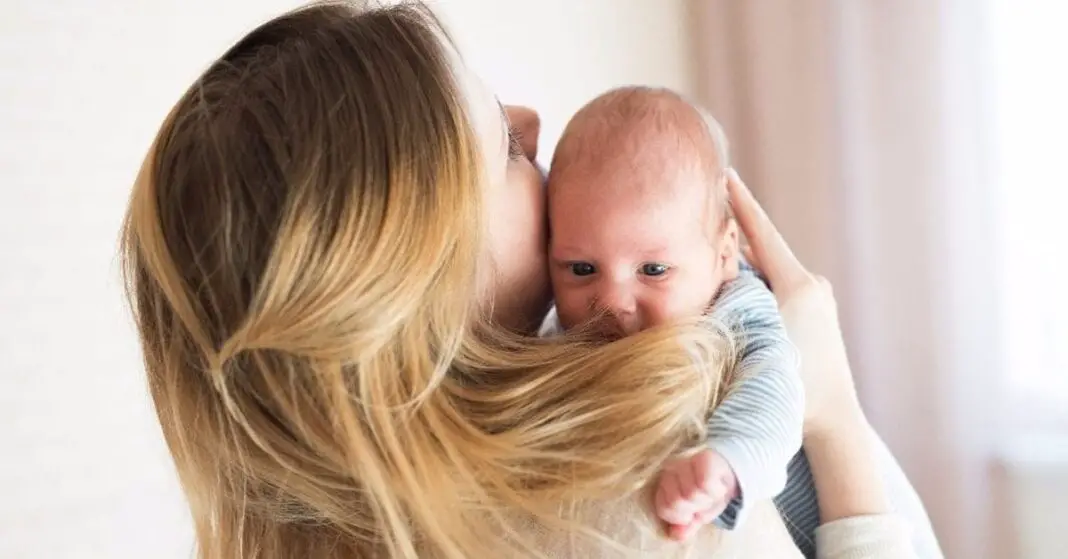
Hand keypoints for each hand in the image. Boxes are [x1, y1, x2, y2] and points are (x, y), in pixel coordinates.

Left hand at [654, 449, 738, 540]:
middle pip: (676, 502)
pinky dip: (714, 490)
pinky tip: (718, 487)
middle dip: (693, 509)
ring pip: (691, 494)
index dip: (680, 517)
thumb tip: (676, 536)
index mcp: (664, 485)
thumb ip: (685, 526)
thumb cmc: (707, 494)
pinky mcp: (704, 458)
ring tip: (711, 494)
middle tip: (703, 502)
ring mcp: (685, 462)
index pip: (664, 509)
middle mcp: (671, 470)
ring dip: (706, 500)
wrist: (726, 470)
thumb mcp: (696, 513)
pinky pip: (705, 483)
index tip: (691, 512)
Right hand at [726, 169, 863, 436]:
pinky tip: (731, 296)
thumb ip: (732, 307)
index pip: (762, 233)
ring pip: (768, 274)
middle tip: (701, 218)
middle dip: (732, 237)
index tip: (724, 174)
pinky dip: (753, 288)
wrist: (834, 425)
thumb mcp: (755, 343)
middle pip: (762, 252)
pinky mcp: (816, 318)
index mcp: (798, 285)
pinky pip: (776, 291)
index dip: (740, 203)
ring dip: (740, 268)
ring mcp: (817, 301)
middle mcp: (812, 286)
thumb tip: (709, 278)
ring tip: (708, 258)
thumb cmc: (793, 392)